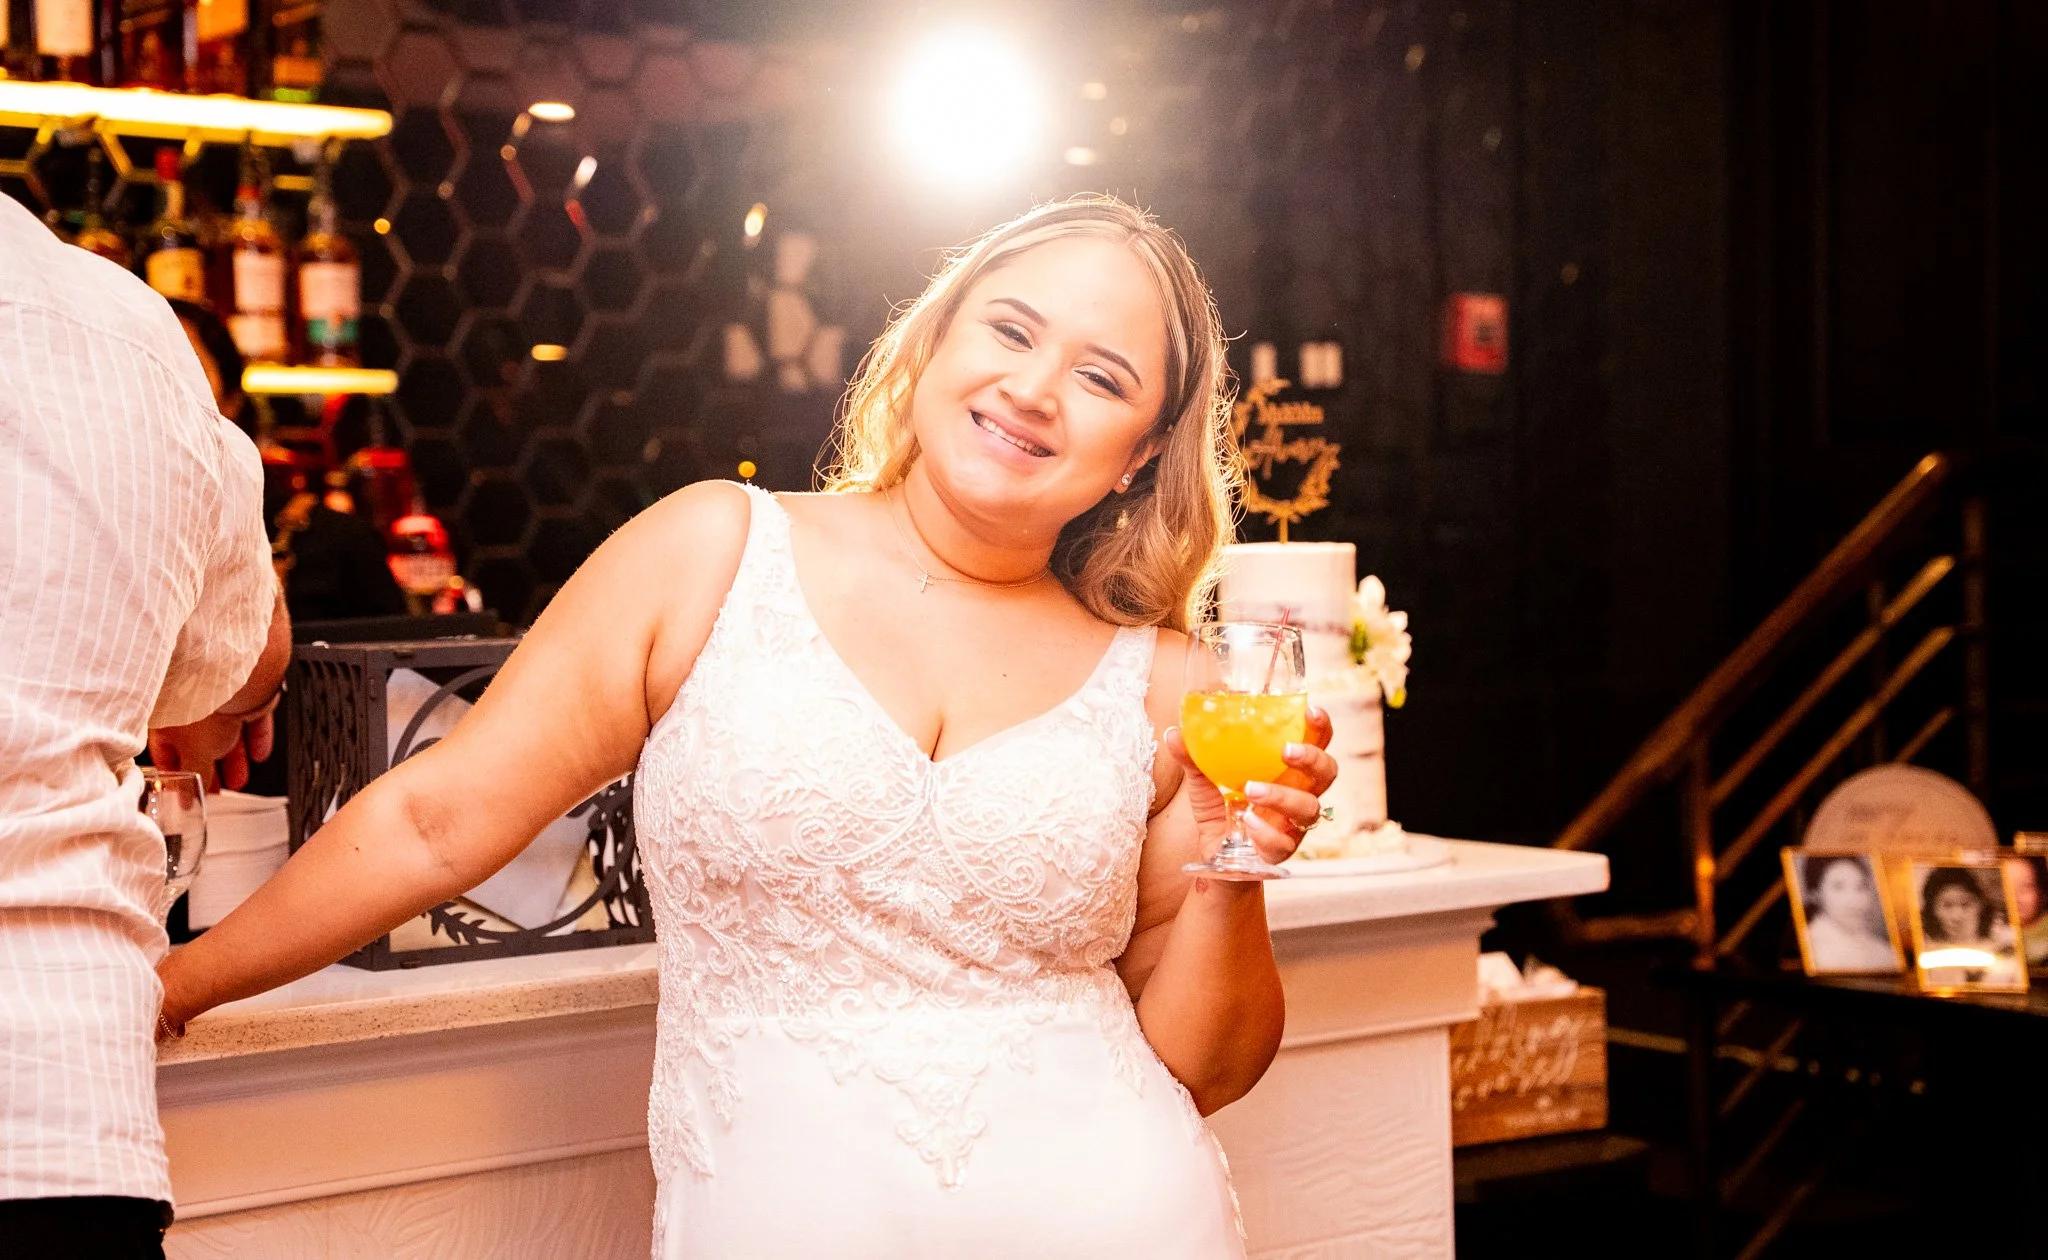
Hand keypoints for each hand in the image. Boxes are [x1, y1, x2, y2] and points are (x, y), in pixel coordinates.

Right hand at [150, 709, 274, 790]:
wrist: (239, 674)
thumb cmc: (204, 703)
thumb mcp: (194, 751)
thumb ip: (194, 774)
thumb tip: (187, 797)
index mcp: (168, 718)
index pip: (166, 751)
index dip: (177, 774)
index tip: (185, 792)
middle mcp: (191, 707)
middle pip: (199, 745)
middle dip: (209, 769)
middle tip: (214, 789)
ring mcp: (220, 700)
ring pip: (226, 734)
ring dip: (233, 760)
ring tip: (239, 780)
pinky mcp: (247, 697)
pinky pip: (252, 721)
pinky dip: (256, 739)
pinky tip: (260, 754)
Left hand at [1163, 704, 1337, 865]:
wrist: (1218, 859)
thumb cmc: (1220, 811)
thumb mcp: (1203, 782)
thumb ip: (1193, 758)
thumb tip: (1174, 734)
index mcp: (1287, 769)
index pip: (1318, 742)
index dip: (1320, 726)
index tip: (1310, 711)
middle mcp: (1299, 793)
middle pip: (1327, 772)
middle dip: (1312, 758)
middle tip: (1286, 751)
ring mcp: (1293, 824)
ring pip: (1309, 808)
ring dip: (1283, 796)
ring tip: (1251, 789)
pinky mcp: (1282, 851)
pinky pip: (1285, 843)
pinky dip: (1267, 832)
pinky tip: (1248, 822)